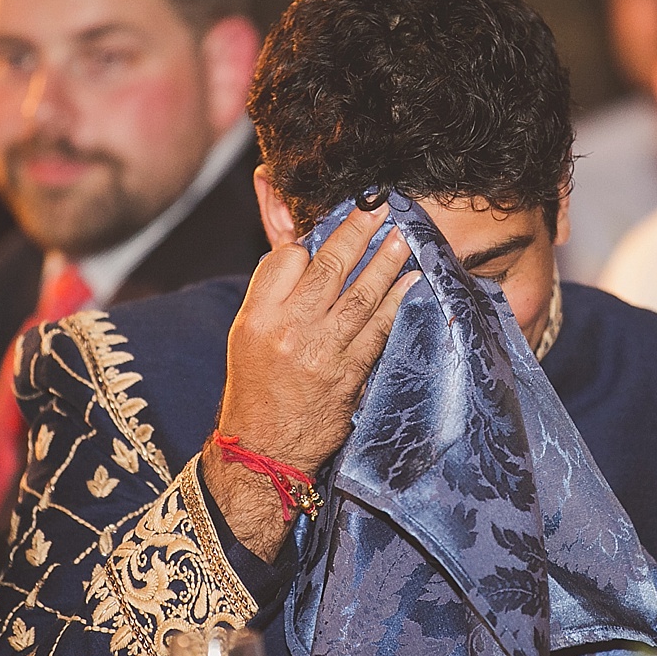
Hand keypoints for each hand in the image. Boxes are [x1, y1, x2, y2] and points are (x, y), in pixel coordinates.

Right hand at [201, 204, 419, 559]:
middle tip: (380, 205)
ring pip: (359, 294)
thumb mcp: (245, 336)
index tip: (326, 236)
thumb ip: (273, 295)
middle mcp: (289, 329)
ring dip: (385, 261)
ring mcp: (322, 352)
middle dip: (357, 231)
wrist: (262, 450)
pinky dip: (397, 303)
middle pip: (328, 267)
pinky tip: (411, 282)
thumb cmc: (254, 389)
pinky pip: (378, 330)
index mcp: (257, 316)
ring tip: (402, 236)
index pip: (287, 259)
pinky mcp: (348, 373)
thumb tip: (307, 254)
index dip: (310, 244)